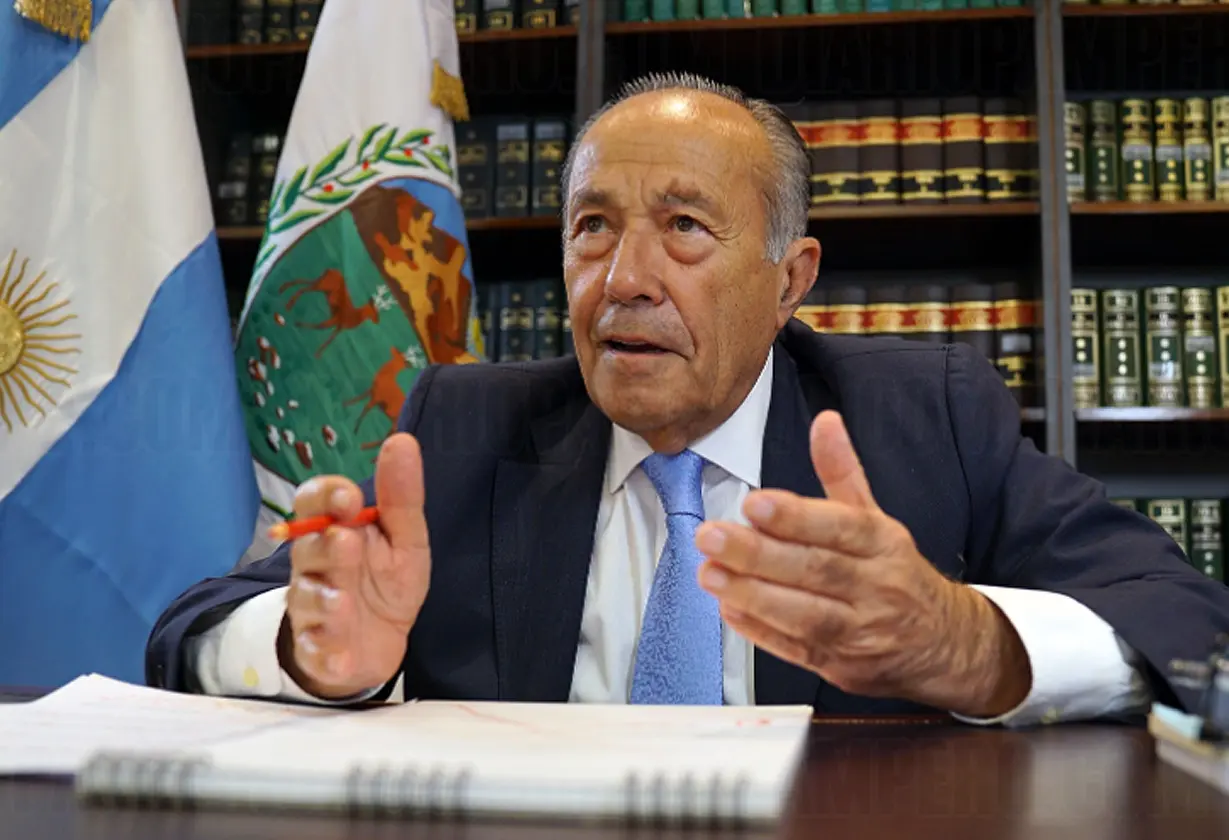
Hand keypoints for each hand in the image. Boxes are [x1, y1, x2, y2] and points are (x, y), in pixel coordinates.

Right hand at [279, 433, 430, 699]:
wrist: (379, 641)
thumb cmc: (386, 581)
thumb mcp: (404, 538)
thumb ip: (400, 496)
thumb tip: (401, 441)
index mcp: (333, 528)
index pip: (312, 501)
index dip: (326, 496)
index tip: (350, 498)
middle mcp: (314, 565)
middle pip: (306, 549)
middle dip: (325, 547)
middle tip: (347, 542)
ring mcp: (312, 607)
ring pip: (306, 598)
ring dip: (324, 598)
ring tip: (344, 601)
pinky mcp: (318, 647)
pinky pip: (315, 649)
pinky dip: (327, 652)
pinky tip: (341, 654)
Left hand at [693, 411, 1030, 717]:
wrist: (944, 645)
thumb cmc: (896, 574)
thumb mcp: (876, 518)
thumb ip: (842, 472)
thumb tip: (825, 422)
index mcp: (883, 544)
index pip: (842, 527)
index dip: (797, 516)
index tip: (755, 503)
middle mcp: (875, 587)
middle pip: (817, 571)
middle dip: (759, 554)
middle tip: (712, 536)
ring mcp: (861, 631)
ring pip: (806, 615)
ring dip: (752, 595)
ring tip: (710, 573)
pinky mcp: (843, 666)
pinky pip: (798, 651)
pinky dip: (761, 633)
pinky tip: (729, 611)